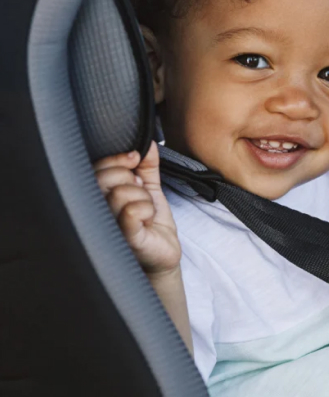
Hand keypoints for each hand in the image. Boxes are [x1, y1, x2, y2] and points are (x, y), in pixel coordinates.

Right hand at [93, 142, 180, 275]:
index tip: (135, 160)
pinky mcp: (123, 238)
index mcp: (100, 195)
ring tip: (146, 211)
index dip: (119, 158)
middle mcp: (97, 209)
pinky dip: (147, 210)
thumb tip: (149, 143)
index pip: (98, 166)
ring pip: (121, 192)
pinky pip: (131, 211)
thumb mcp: (150, 189)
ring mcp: (107, 224)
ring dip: (143, 198)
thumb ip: (147, 166)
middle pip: (107, 177)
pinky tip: (147, 220)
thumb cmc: (151, 224)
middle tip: (141, 194)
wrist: (163, 253)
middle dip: (132, 179)